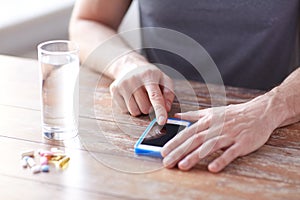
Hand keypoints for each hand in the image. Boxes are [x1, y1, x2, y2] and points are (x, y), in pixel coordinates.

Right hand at [109, 54, 173, 124]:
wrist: (130, 66)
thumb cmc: (150, 76)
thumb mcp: (163, 79)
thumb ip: (169, 93)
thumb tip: (167, 108)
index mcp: (148, 76)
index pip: (155, 96)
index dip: (159, 110)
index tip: (162, 121)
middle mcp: (134, 80)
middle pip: (145, 108)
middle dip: (149, 108)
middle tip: (147, 97)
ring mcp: (122, 85)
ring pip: (134, 111)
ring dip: (139, 109)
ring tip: (139, 97)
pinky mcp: (114, 90)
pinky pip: (124, 110)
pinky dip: (129, 107)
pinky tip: (130, 97)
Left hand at [161, 94, 281, 171]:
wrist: (259, 112)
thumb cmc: (233, 114)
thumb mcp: (212, 112)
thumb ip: (193, 115)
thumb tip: (176, 116)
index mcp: (208, 120)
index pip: (188, 132)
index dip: (175, 141)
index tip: (163, 151)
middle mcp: (216, 127)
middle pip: (195, 140)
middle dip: (179, 151)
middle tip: (167, 162)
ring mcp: (229, 135)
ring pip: (210, 146)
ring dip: (195, 156)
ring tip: (183, 166)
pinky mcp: (242, 143)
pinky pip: (230, 153)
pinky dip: (221, 159)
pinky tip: (212, 168)